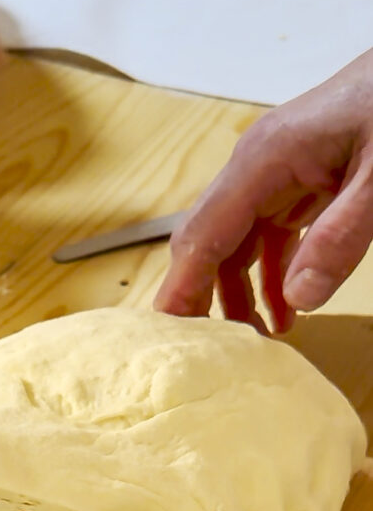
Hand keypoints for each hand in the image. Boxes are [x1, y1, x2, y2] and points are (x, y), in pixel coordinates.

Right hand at [154, 48, 372, 333]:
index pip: (203, 234)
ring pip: (234, 243)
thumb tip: (299, 298)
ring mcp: (274, 172)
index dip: (182, 286)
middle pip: (207, 240)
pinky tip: (288, 308)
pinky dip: (271, 274)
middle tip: (203, 350)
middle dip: (201, 296)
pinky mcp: (296, 180)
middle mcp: (256, 166)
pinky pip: (267, 236)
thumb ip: (341, 236)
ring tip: (255, 339)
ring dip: (238, 292)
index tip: (169, 333)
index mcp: (264, 159)